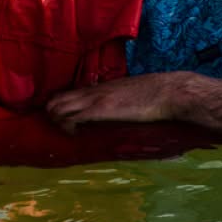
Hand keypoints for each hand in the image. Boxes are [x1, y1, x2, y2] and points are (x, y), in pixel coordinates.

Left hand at [46, 72, 193, 131]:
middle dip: (52, 116)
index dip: (59, 106)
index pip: (68, 93)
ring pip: (58, 108)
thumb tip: (124, 113)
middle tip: (60, 130)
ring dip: (57, 122)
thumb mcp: (132, 95)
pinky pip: (71, 118)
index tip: (61, 120)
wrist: (169, 91)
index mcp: (101, 87)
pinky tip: (75, 135)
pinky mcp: (100, 110)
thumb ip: (122, 102)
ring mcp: (95, 99)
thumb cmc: (157, 94)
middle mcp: (93, 91)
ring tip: (67, 133)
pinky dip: (67, 128)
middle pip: (55, 99)